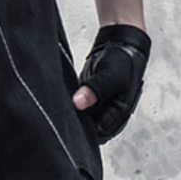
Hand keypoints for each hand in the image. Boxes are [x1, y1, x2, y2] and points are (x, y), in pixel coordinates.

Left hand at [72, 24, 150, 143]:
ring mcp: (97, 107)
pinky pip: (76, 107)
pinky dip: (69, 104)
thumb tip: (78, 103)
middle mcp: (108, 114)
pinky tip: (60, 100)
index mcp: (119, 114)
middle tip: (60, 114)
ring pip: (81, 118)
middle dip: (75, 123)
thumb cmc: (122, 62)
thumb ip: (94, 90)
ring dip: (72, 114)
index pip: (98, 133)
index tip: (68, 121)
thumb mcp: (110, 75)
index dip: (82, 130)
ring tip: (59, 106)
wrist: (118, 46)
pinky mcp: (87, 99)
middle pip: (88, 128)